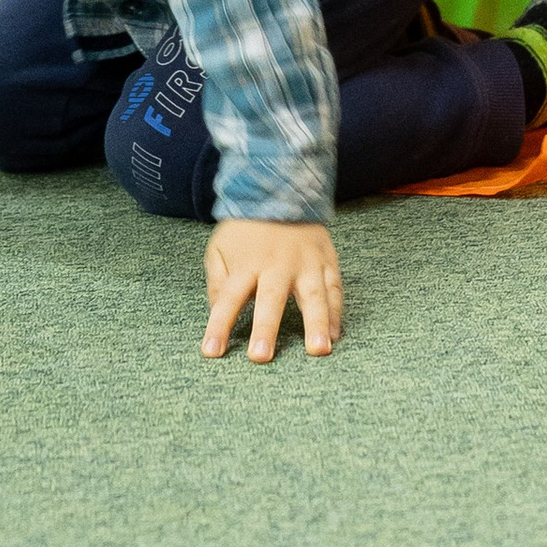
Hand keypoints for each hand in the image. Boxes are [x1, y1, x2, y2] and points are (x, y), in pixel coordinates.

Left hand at [202, 218, 341, 361]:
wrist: (281, 190)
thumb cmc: (246, 229)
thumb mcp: (219, 247)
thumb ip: (217, 280)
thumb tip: (216, 312)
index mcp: (246, 263)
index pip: (228, 298)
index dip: (219, 325)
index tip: (211, 352)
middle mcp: (277, 265)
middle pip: (270, 299)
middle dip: (266, 329)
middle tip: (261, 357)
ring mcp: (306, 262)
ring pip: (312, 295)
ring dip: (316, 324)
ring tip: (318, 350)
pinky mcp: (326, 260)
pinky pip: (334, 289)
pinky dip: (335, 312)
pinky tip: (334, 335)